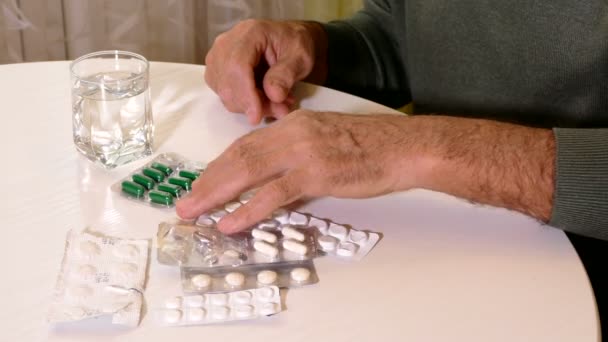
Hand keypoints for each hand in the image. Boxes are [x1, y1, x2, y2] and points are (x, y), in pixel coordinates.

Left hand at [176, 110, 421, 232]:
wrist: (401, 147)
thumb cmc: (369, 146)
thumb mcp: (325, 140)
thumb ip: (297, 154)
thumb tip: (274, 180)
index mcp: (292, 124)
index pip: (245, 144)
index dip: (219, 165)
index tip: (202, 182)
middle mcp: (291, 133)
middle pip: (238, 156)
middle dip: (207, 180)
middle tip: (185, 201)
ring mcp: (303, 153)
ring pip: (247, 171)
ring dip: (216, 194)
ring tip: (194, 211)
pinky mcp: (316, 174)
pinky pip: (273, 194)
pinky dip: (247, 210)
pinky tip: (230, 222)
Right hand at [205, 20, 327, 124]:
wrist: (287, 39)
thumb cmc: (294, 45)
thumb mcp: (300, 58)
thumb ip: (286, 75)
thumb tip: (273, 95)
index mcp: (249, 33)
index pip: (237, 65)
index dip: (245, 94)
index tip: (257, 116)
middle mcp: (227, 42)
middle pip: (227, 82)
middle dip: (251, 104)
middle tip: (279, 110)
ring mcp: (218, 56)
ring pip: (224, 92)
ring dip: (249, 106)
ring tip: (276, 104)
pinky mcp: (216, 70)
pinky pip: (223, 94)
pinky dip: (243, 104)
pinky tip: (263, 100)